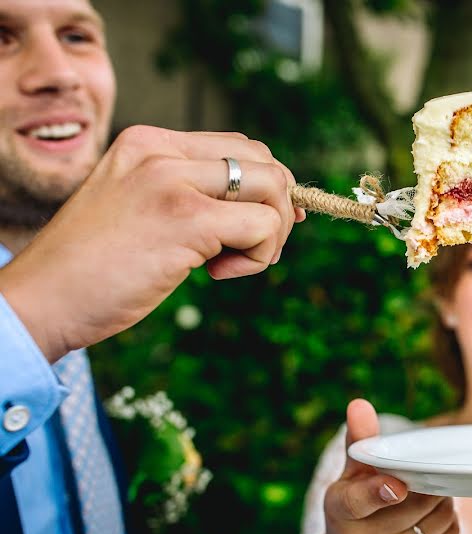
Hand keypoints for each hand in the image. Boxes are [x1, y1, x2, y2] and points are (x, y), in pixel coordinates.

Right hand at [0, 126, 304, 361]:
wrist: (42, 300)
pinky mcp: (186, 219)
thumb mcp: (139, 208)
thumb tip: (267, 207)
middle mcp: (161, 151)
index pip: (238, 147)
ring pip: (272, 189)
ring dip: (271, 235)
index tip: (264, 225)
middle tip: (252, 250)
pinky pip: (263, 227)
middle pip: (264, 163)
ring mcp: (173, 181)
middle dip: (277, 211)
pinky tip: (216, 275)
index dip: (267, 187)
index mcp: (148, 142)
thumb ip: (190, 195)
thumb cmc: (92, 267)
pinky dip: (257, 258)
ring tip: (230, 264)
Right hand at [310, 399, 458, 533]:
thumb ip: (360, 441)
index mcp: (341, 512)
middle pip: (415, 501)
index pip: (359, 502)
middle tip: (420, 474)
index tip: (396, 485)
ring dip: (440, 498)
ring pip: (438, 516)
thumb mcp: (348, 477)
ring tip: (425, 493)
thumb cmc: (351, 512)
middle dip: (424, 482)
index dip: (379, 492)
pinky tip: (432, 515)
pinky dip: (449, 519)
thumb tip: (359, 403)